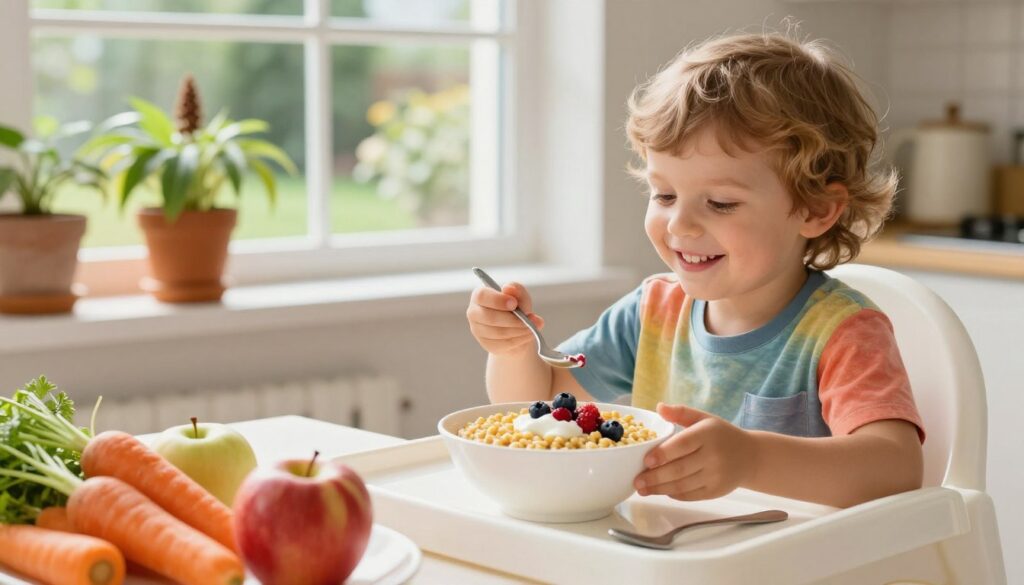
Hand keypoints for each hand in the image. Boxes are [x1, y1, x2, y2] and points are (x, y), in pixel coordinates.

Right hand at [466, 281, 544, 357]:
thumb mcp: (520, 296)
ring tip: (532, 327)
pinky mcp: (486, 344)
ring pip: (498, 332)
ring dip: (519, 330)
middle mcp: (474, 312)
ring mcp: (478, 330)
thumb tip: (509, 288)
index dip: (498, 300)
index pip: (481, 296)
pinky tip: (527, 334)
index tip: (514, 304)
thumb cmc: (517, 308)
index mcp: (479, 296)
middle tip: (530, 318)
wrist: (518, 328)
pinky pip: (503, 344)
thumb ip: (516, 290)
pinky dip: (519, 339)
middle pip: (490, 317)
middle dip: (513, 319)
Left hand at [634, 402, 756, 500]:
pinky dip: (674, 494)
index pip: (682, 445)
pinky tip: (661, 491)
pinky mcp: (716, 491)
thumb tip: (659, 407)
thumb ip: (681, 412)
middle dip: (655, 477)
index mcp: (708, 434)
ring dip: (660, 489)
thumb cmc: (721, 434)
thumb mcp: (703, 418)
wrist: (750, 456)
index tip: (646, 461)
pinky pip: (691, 495)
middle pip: (679, 469)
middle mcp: (713, 456)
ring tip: (642, 489)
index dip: (663, 454)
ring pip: (683, 485)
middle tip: (636, 480)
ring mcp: (716, 476)